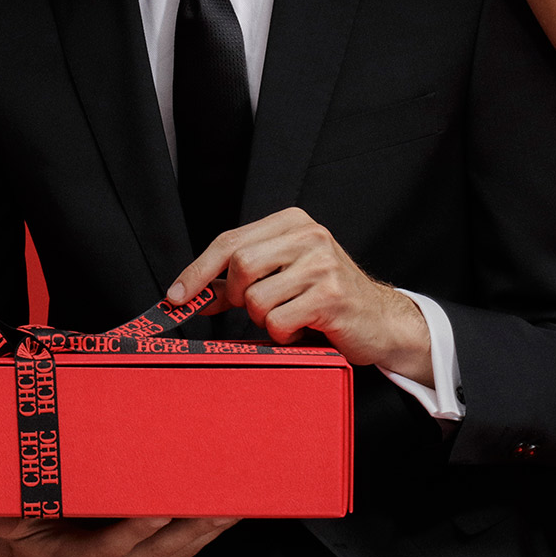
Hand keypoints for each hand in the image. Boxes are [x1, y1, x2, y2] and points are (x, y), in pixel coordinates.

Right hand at [0, 513, 238, 556]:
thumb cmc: (23, 529)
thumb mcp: (7, 523)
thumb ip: (2, 521)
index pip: (111, 546)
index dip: (135, 530)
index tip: (160, 510)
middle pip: (158, 549)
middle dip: (192, 525)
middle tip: (220, 498)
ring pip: (178, 551)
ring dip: (209, 528)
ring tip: (237, 500)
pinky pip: (182, 551)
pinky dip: (206, 532)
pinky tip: (229, 511)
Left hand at [166, 207, 432, 383]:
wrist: (380, 319)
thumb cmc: (325, 297)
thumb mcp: (284, 275)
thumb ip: (240, 277)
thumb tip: (189, 294)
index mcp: (292, 222)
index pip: (229, 241)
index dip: (197, 271)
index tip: (175, 297)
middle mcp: (308, 235)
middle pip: (239, 265)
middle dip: (236, 298)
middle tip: (254, 310)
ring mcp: (322, 263)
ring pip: (256, 299)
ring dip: (264, 320)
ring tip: (290, 317)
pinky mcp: (330, 295)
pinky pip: (278, 321)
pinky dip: (283, 334)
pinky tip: (304, 328)